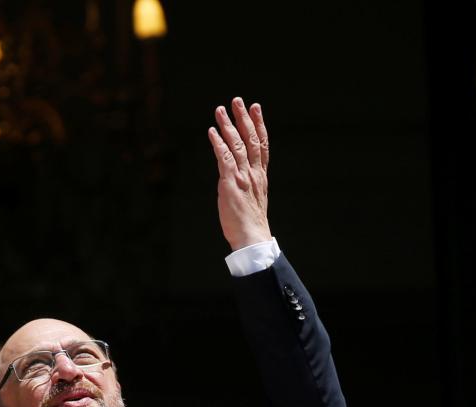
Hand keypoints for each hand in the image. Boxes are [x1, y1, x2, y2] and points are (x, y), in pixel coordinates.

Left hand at [207, 97, 270, 250]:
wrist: (251, 237)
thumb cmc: (250, 224)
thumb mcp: (253, 200)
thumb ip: (248, 185)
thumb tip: (238, 180)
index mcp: (260, 176)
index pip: (263, 145)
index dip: (259, 125)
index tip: (256, 109)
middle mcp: (254, 173)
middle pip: (251, 139)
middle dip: (244, 118)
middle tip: (238, 101)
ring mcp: (242, 176)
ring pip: (237, 145)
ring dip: (228, 126)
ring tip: (220, 110)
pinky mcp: (230, 182)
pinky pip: (224, 158)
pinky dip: (218, 143)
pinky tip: (212, 132)